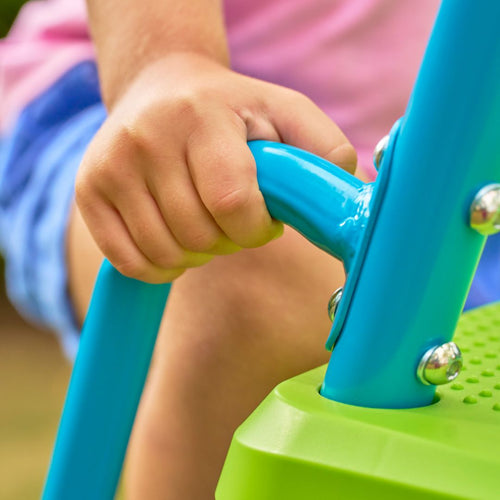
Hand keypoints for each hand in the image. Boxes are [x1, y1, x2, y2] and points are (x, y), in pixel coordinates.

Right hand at [76, 52, 356, 282]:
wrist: (162, 89)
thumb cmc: (233, 111)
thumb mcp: (289, 114)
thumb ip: (325, 152)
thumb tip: (349, 202)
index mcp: (201, 116)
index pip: (233, 203)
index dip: (256, 227)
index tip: (261, 218)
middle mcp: (145, 137)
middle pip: (199, 236)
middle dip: (228, 240)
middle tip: (231, 217)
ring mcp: (109, 166)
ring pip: (165, 254)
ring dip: (197, 253)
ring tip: (204, 221)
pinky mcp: (88, 191)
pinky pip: (131, 263)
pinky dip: (162, 265)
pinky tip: (175, 236)